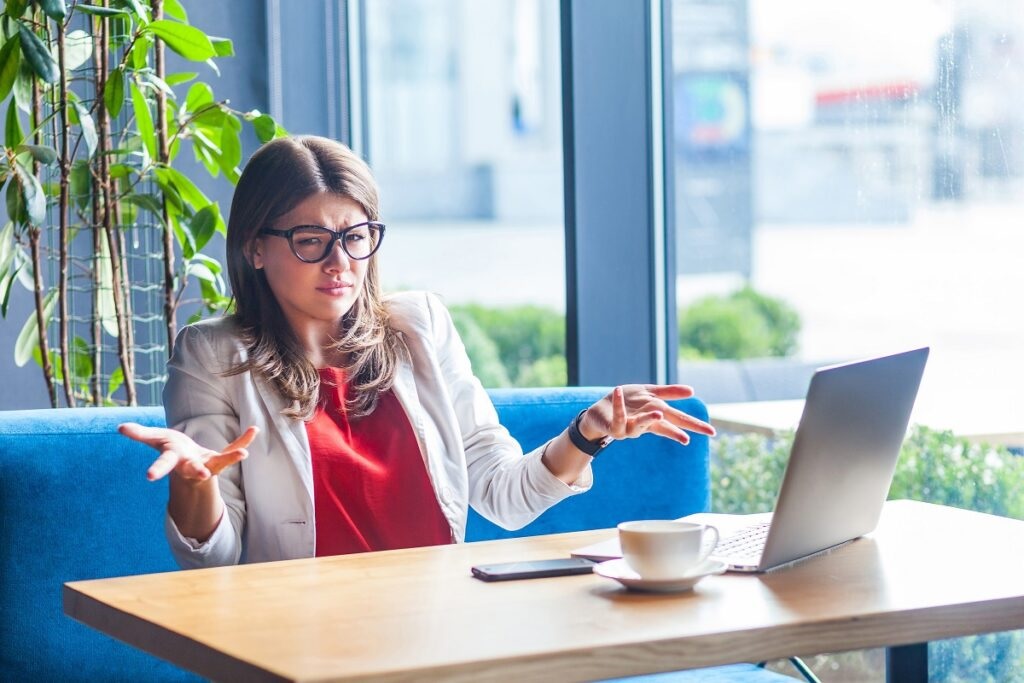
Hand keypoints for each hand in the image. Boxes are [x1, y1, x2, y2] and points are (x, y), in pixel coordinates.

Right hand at [118, 423, 257, 482]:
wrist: (187, 465)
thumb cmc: (171, 449)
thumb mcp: (156, 440)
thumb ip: (140, 434)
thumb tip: (120, 427)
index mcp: (174, 459)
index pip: (164, 463)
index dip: (158, 469)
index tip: (149, 476)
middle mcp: (191, 464)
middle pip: (193, 469)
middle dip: (196, 471)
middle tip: (203, 474)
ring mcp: (208, 463)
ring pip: (220, 462)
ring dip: (231, 457)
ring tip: (244, 453)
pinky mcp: (220, 459)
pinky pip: (233, 447)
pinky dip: (243, 440)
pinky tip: (254, 430)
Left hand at [579, 385, 714, 445]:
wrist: (600, 411)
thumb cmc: (626, 404)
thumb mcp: (649, 394)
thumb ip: (669, 393)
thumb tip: (692, 391)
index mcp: (656, 416)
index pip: (678, 421)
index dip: (694, 426)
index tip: (712, 431)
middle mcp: (645, 425)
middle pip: (664, 428)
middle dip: (678, 432)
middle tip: (690, 438)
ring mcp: (630, 428)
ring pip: (641, 426)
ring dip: (649, 419)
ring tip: (659, 413)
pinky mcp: (615, 427)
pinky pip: (618, 417)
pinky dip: (619, 404)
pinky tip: (619, 390)